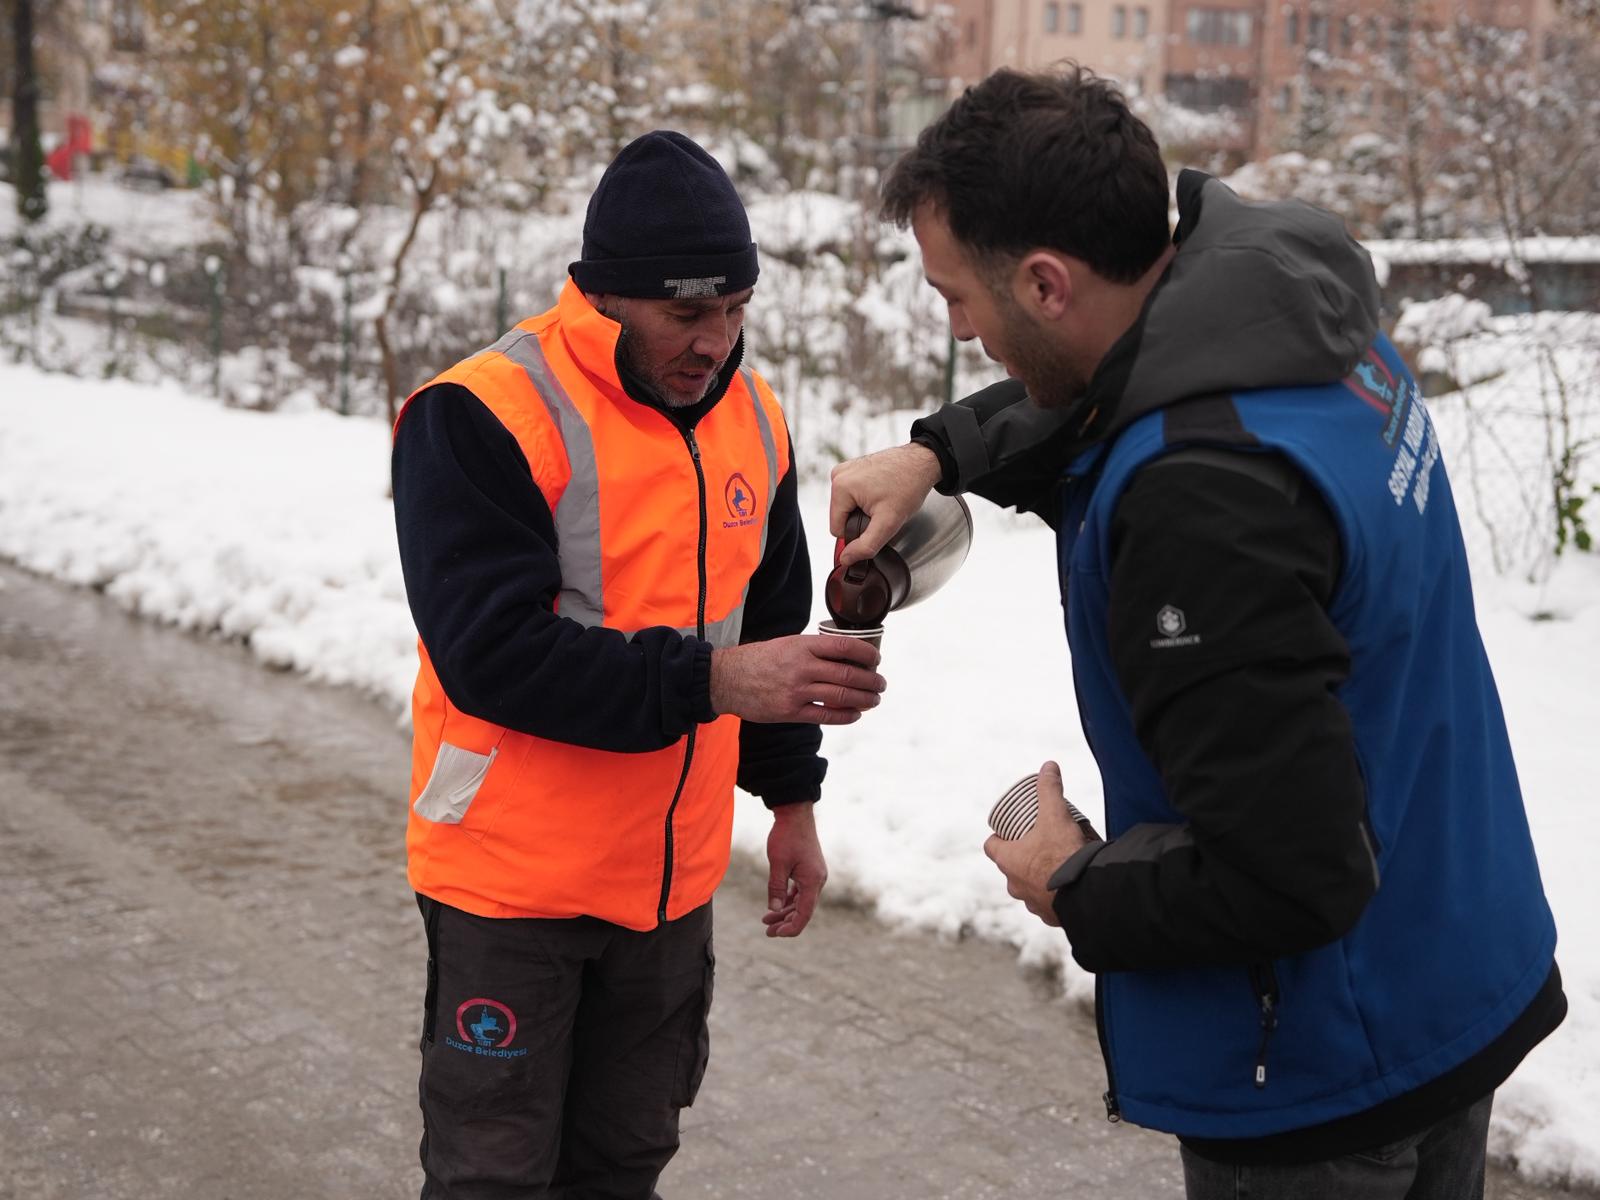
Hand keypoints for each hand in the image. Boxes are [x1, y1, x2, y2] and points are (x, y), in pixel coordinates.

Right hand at [710, 635, 885, 724]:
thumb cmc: (757, 660)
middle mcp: (801, 667)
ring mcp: (796, 691)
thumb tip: (844, 657)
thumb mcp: (786, 644)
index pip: (844, 647)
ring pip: (841, 695)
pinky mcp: (790, 712)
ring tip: (875, 699)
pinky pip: (825, 715)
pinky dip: (845, 715)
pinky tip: (856, 714)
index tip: (876, 659)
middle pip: (847, 673)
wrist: (726, 679)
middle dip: (871, 680)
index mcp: (802, 645)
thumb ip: (812, 650)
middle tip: (881, 683)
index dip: (866, 654)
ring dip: (864, 699)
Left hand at [763, 802, 827, 936]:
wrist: (796, 813)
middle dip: (786, 922)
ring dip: (786, 911)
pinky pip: (801, 891)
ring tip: (767, 920)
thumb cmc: (786, 836)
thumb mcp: (778, 863)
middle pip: (804, 910)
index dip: (791, 928)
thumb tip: (774, 910)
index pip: (804, 914)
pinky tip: (777, 905)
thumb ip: (776, 887)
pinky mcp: (809, 870)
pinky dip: (789, 899)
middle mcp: (817, 880)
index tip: (775, 934)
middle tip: (767, 932)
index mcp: (812, 881)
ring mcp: (814, 875)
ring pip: (802, 901)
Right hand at [829, 443, 943, 567]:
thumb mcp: (888, 522)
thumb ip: (866, 545)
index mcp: (840, 487)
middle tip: (883, 509)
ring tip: (883, 499)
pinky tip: (880, 491)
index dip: (858, 532)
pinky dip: (865, 498)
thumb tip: (845, 559)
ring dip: (863, 509)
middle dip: (861, 519)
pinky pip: (851, 496)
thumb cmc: (908, 486)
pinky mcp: (852, 469)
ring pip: (846, 508)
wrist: (922, 462)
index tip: (877, 520)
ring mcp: (844, 470)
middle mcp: (838, 475)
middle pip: (841, 517)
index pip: (837, 529)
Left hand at [983, 761, 1087, 927]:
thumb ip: (1050, 790)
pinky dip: (1055, 896)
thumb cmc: (1063, 855)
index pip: (992, 846)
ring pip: (1030, 887)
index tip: (1012, 830)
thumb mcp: (1055, 816)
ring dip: (1039, 878)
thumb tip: (1048, 766)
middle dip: (1024, 856)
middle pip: (1011, 867)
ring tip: (1057, 864)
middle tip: (1041, 843)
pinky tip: (1069, 887)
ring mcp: (1031, 903)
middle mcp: (1014, 885)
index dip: (999, 837)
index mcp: (1008, 860)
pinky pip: (1048, 904)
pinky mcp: (1050, 916)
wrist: (1087, 894)